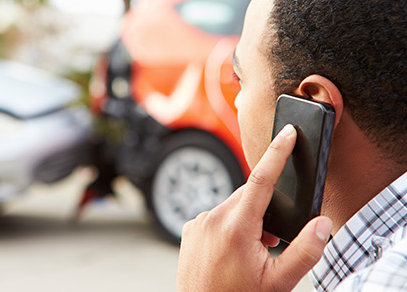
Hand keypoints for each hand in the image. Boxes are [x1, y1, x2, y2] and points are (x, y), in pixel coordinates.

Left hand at [177, 124, 332, 291]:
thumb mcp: (279, 282)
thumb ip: (305, 251)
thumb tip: (322, 224)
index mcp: (237, 228)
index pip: (261, 180)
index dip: (277, 152)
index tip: (287, 133)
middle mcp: (213, 219)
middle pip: (248, 196)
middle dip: (263, 211)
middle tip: (266, 242)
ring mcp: (197, 224)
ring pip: (231, 206)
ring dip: (245, 219)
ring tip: (247, 251)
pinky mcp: (188, 229)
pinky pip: (215, 217)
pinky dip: (227, 225)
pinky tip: (229, 250)